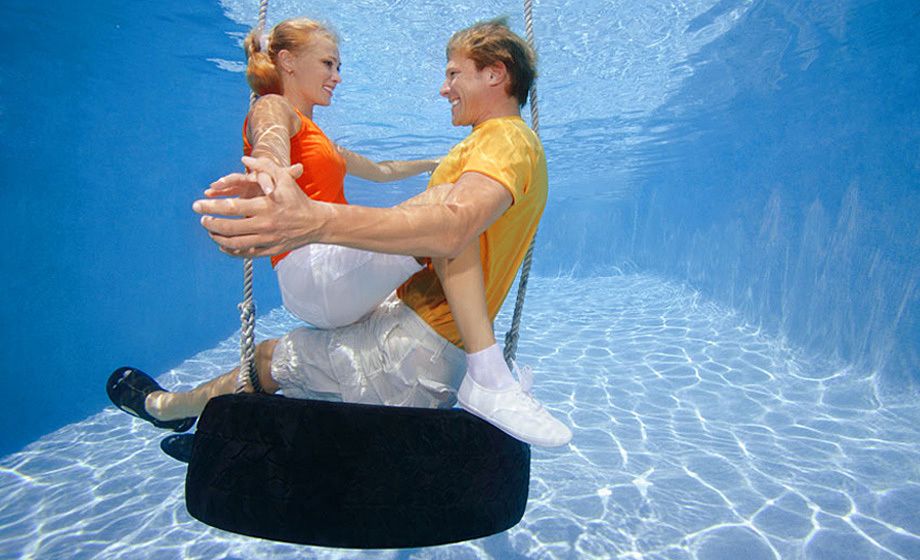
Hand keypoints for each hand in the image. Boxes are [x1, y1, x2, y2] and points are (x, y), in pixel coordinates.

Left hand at [193, 157, 317, 257]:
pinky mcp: (270, 250)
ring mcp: (267, 239)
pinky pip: (246, 254)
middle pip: (229, 227)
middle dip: (210, 223)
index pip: (231, 207)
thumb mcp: (284, 178)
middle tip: (201, 219)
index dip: (211, 207)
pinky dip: (231, 251)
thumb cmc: (297, 198)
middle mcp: (264, 224)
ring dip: (218, 238)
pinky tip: (223, 245)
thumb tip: (245, 157)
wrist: (316, 222)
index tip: (198, 205)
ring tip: (210, 231)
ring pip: (235, 243)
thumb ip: (264, 166)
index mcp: (265, 206)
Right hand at [205, 156, 297, 197]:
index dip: (265, 182)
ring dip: (220, 186)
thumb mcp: (285, 179)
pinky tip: (208, 195)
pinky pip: (225, 193)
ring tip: (210, 189)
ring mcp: (244, 186)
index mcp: (265, 176)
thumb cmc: (280, 183)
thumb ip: (290, 174)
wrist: (272, 181)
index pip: (264, 176)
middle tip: (221, 183)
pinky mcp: (238, 193)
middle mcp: (252, 179)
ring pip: (230, 184)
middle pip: (240, 178)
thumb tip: (299, 167)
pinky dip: (217, 193)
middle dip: (230, 181)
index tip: (268, 190)